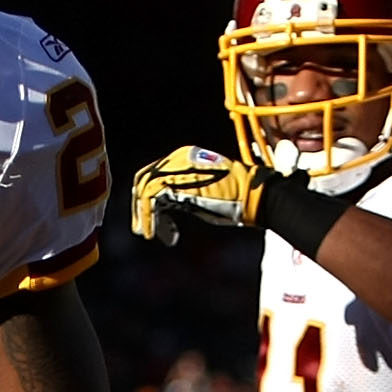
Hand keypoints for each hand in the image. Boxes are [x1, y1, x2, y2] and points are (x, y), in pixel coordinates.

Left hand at [130, 145, 268, 241]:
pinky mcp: (177, 182)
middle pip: (144, 179)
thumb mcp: (202, 192)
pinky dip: (148, 218)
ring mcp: (176, 168)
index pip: (155, 174)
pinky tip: (153, 233)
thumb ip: (182, 193)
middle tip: (141, 227)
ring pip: (144, 189)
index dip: (148, 198)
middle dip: (140, 205)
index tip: (152, 219)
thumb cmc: (234, 198)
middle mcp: (177, 158)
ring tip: (146, 233)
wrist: (251, 195)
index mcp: (184, 157)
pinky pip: (150, 199)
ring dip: (142, 215)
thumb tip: (165, 205)